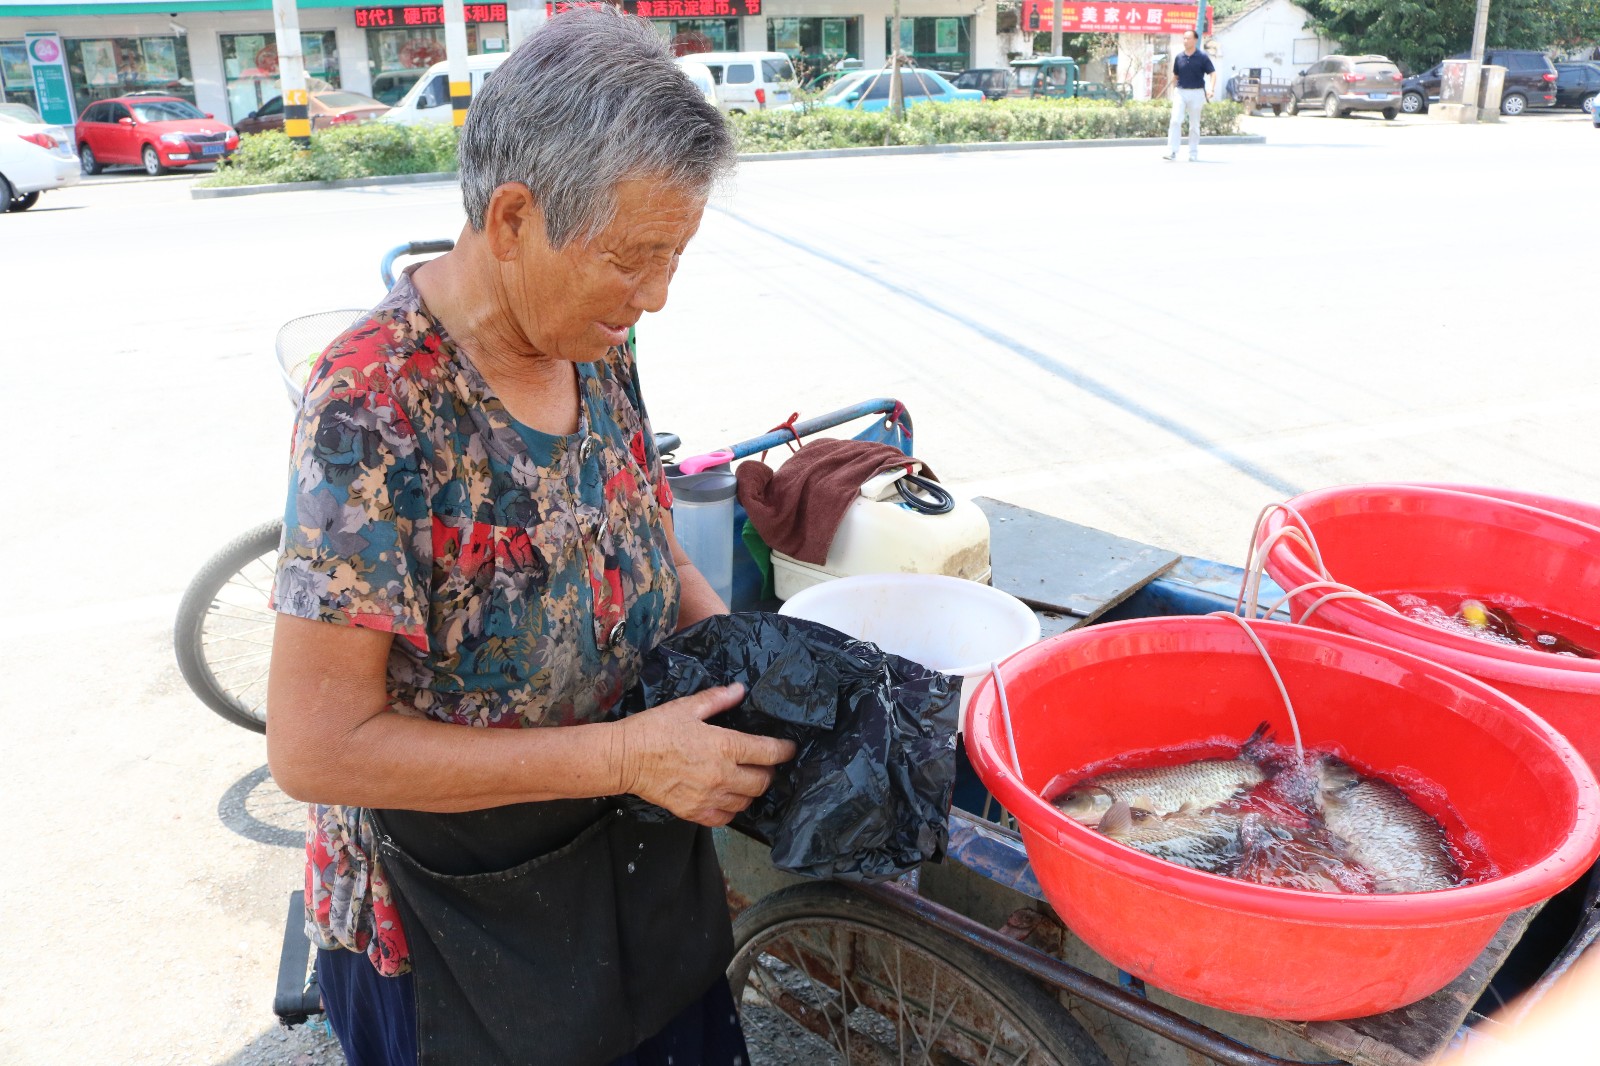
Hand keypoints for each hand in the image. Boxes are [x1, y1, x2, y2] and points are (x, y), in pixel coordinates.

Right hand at [615, 684, 796, 826]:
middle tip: (763, 763)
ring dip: (751, 790)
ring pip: (746, 801)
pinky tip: (728, 798)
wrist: (624, 758)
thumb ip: (718, 699)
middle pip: (762, 781)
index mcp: (724, 746)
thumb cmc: (654, 729)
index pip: (768, 752)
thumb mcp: (687, 707)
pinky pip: (725, 818)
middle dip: (769, 772)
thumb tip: (740, 690)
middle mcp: (722, 775)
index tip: (789, 748)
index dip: (784, 750)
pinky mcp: (694, 812)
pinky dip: (731, 809)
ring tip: (745, 779)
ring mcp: (709, 797)